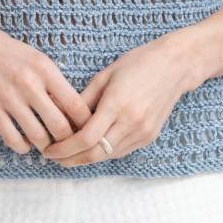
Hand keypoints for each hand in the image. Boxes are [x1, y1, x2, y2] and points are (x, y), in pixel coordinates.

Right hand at [0, 13, 93, 154]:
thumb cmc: (3, 49)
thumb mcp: (34, 58)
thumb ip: (52, 82)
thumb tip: (71, 112)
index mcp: (44, 68)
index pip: (76, 104)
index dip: (84, 123)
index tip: (85, 130)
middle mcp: (29, 83)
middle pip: (61, 127)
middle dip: (67, 140)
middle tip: (67, 144)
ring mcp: (9, 98)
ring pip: (39, 138)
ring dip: (45, 146)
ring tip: (47, 145)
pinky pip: (14, 140)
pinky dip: (23, 147)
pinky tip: (25, 142)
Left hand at [41, 35, 194, 167]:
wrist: (174, 67)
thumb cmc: (137, 63)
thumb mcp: (105, 75)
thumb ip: (83, 98)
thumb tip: (60, 113)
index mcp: (117, 104)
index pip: (86, 138)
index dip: (64, 148)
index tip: (49, 149)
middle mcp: (131, 123)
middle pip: (95, 153)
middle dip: (71, 159)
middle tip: (53, 157)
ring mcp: (142, 132)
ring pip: (108, 156)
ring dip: (85, 159)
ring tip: (67, 154)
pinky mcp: (149, 137)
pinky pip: (120, 151)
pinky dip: (103, 153)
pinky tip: (90, 148)